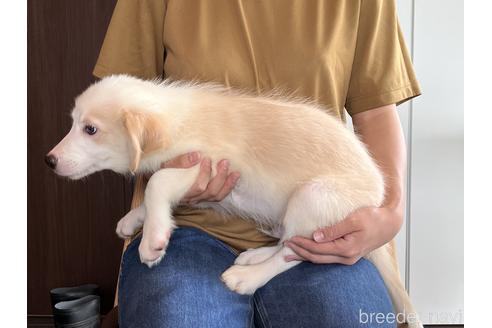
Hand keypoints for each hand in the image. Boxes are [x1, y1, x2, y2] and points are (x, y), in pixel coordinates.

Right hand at [161, 152, 239, 204]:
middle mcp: (191, 198)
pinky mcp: (205, 197)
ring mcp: (199, 199)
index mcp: (181, 191)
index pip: (197, 187)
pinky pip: (219, 197)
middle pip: (210, 192)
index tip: (207, 159)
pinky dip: (228, 188)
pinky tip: (234, 177)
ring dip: (227, 183)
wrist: (160, 185)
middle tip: (225, 162)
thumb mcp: (167, 165)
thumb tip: (197, 155)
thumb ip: (181, 161)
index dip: (205, 174)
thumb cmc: (164, 173)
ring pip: (216, 196)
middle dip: (220, 177)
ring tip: (234, 171)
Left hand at [284, 206, 402, 264]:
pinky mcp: (348, 255)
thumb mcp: (353, 220)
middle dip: (300, 253)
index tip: (290, 239)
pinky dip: (315, 255)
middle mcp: (346, 258)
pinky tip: (307, 253)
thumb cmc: (373, 218)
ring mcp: (348, 259)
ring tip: (290, 254)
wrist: (390, 224)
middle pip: (317, 258)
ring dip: (305, 256)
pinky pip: (327, 258)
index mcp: (347, 249)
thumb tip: (315, 236)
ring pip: (321, 260)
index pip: (318, 248)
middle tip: (285, 247)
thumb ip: (334, 229)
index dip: (302, 244)